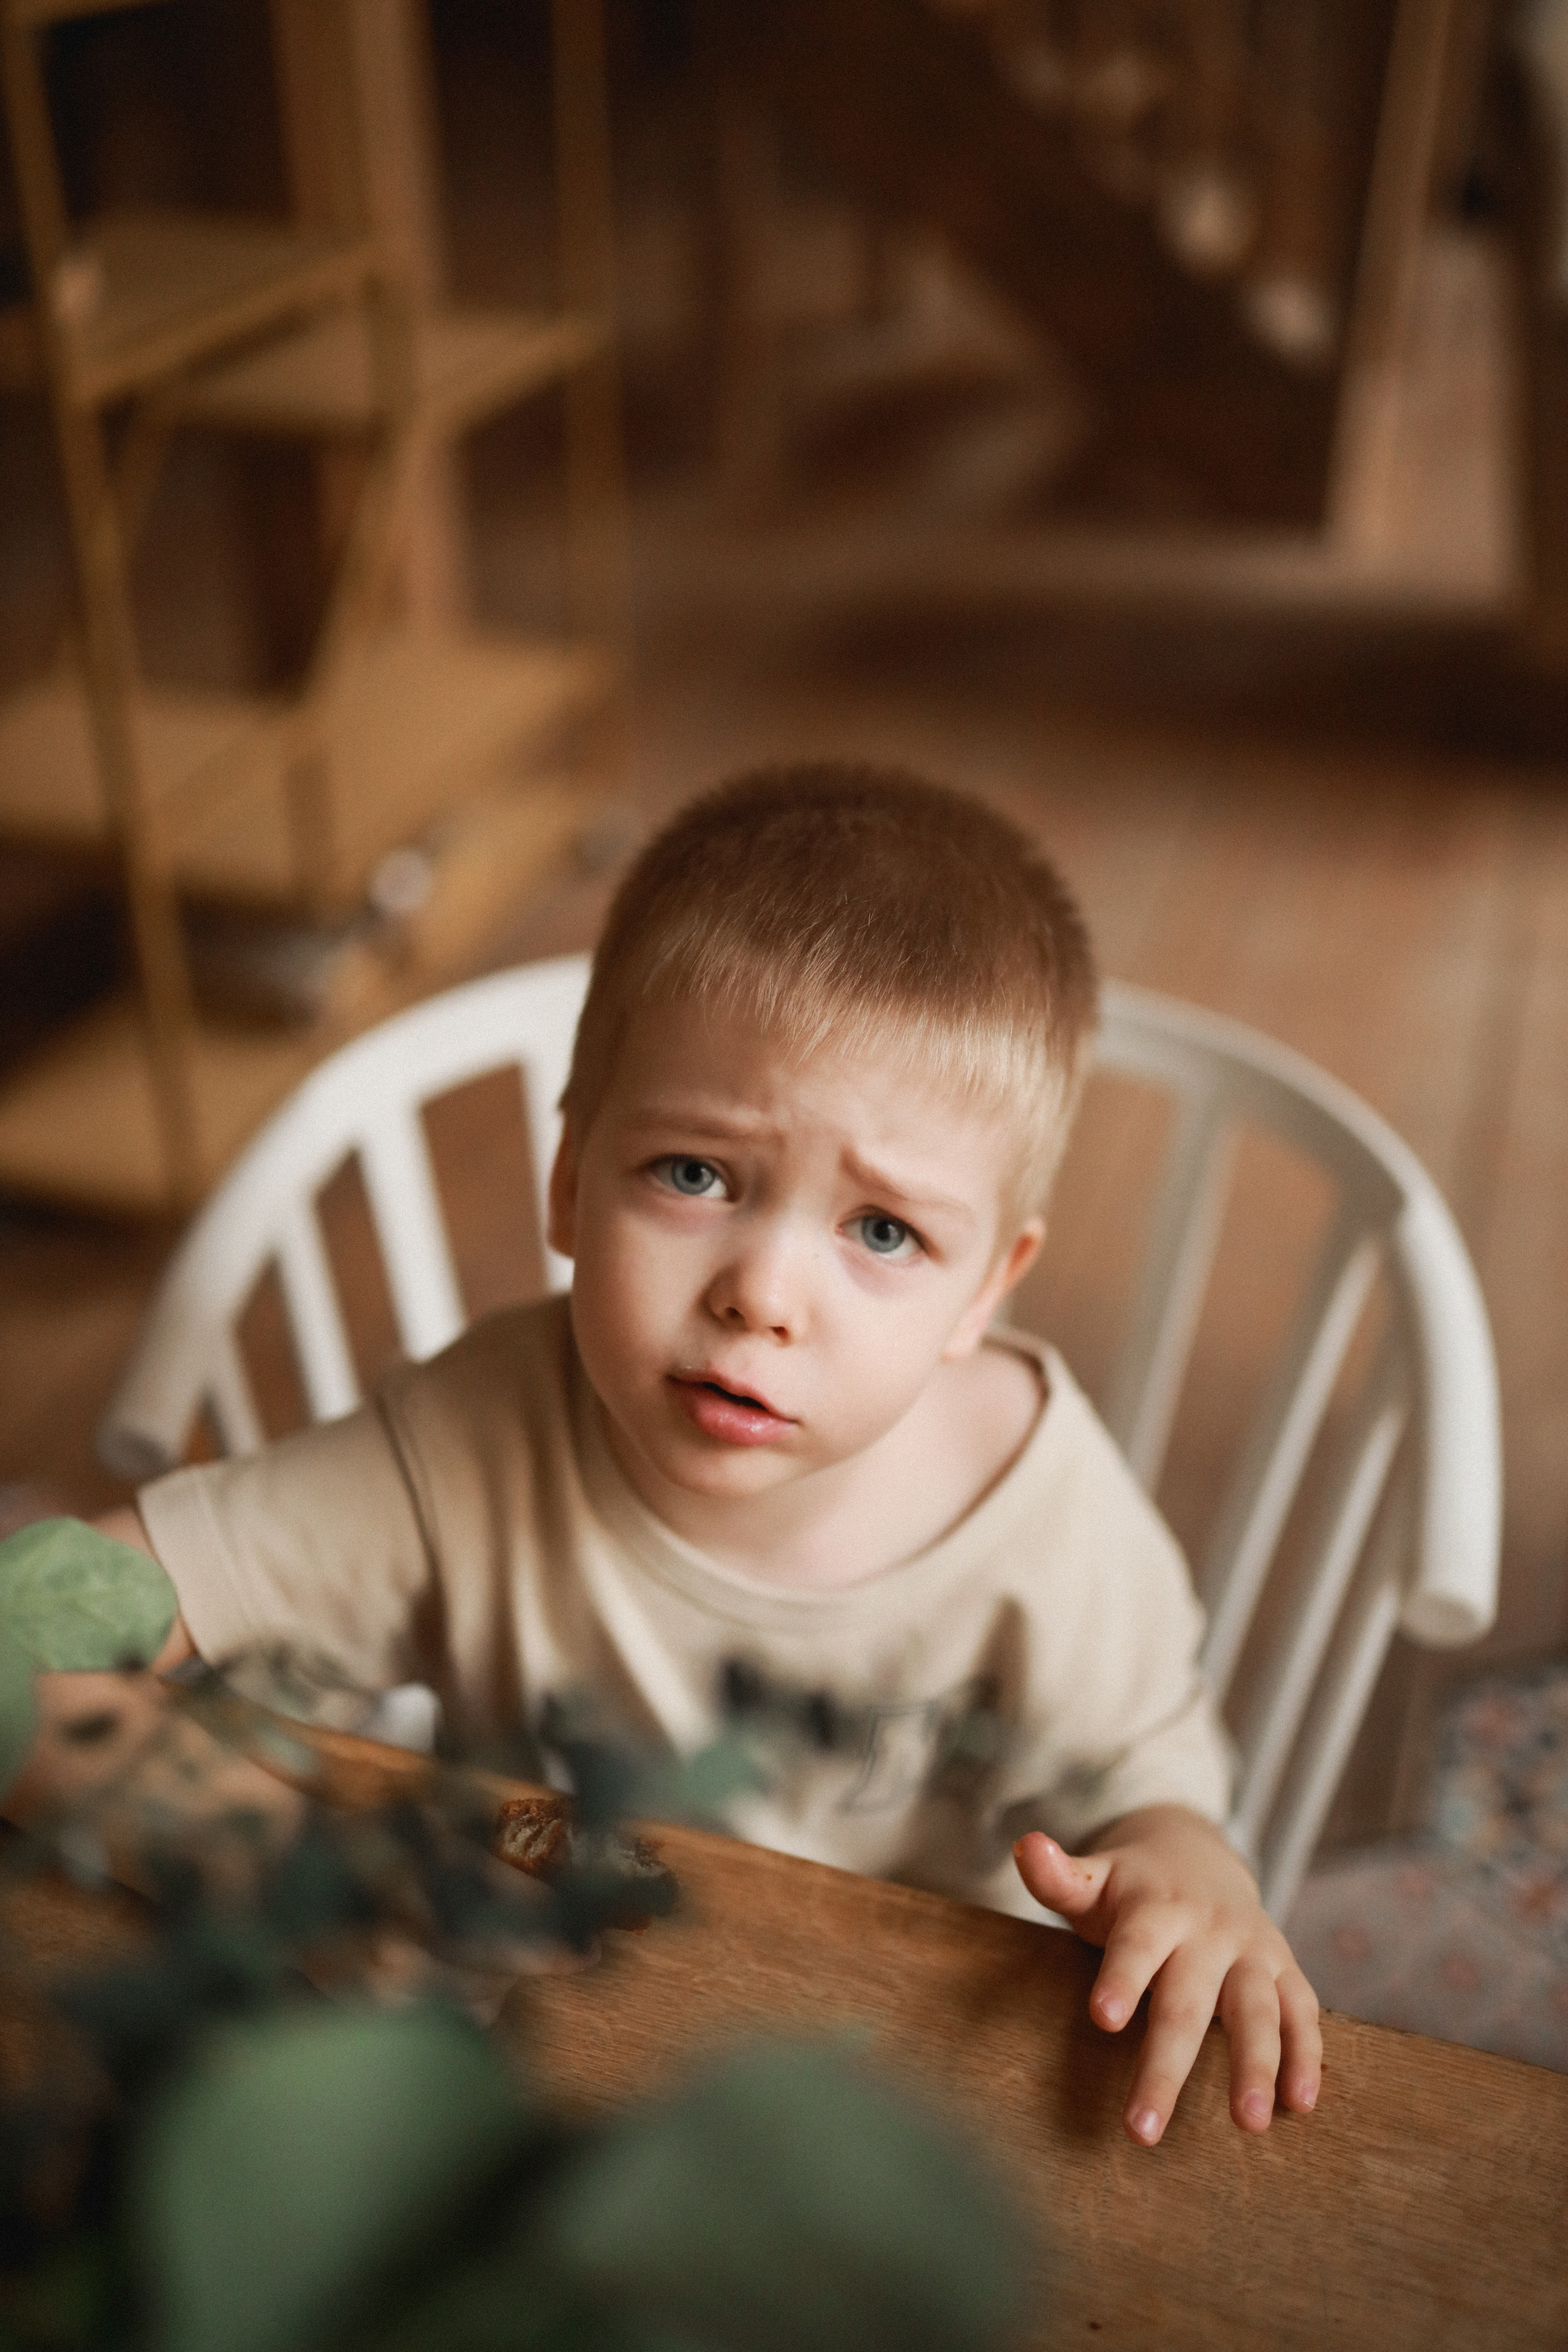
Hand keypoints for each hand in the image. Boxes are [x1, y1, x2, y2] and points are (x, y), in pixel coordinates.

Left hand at [1013, 1805, 1320, 2147]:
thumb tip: (1024, 1846)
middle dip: (1167, 2067)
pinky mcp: (1284, 1970)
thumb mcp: (1094, 1878)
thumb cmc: (1131, 1888)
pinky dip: (1305, 2055)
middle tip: (1142, 2130)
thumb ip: (1058, 1877)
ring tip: (1248, 2124)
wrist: (1200, 1855)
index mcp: (1155, 1908)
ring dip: (1255, 2065)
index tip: (1103, 2017)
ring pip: (1256, 2010)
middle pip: (1187, 2002)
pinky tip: (1300, 2105)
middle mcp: (1208, 1930)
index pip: (1137, 1946)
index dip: (1122, 1979)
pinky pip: (1300, 2012)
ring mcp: (1251, 1951)